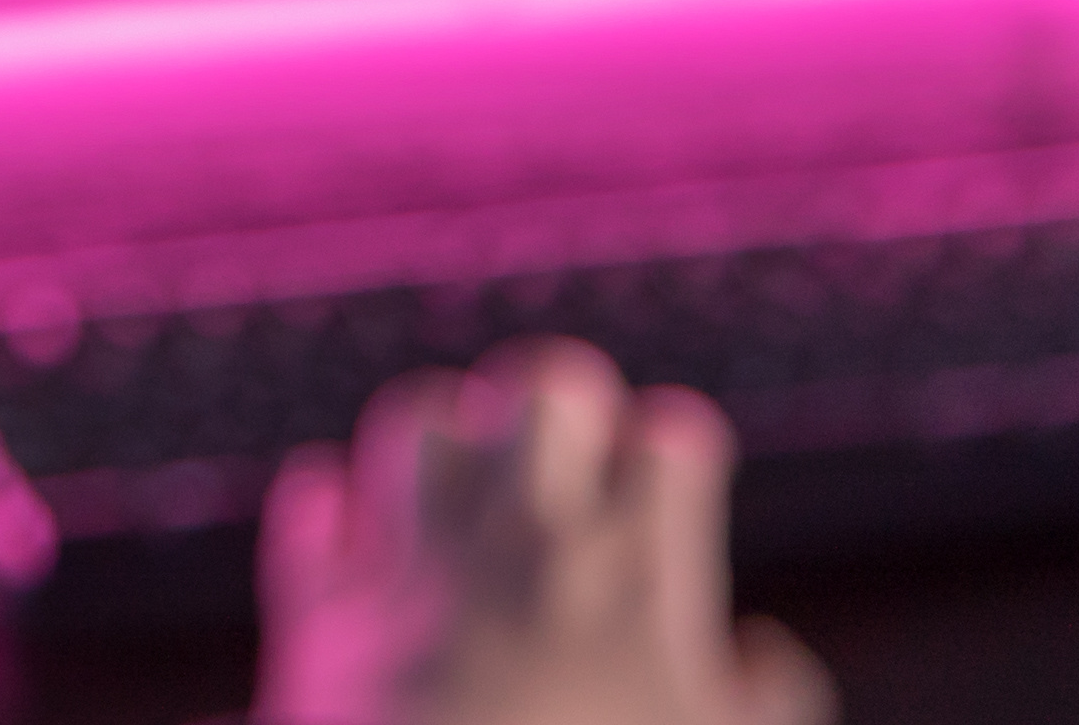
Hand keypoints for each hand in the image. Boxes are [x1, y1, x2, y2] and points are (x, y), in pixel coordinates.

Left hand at [255, 335, 837, 724]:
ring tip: (461, 505)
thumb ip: (766, 706)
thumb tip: (755, 653)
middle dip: (563, 417)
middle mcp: (527, 540)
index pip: (675, 437)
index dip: (675, 468)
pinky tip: (362, 549)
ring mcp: (418, 565)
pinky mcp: (321, 612)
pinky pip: (312, 503)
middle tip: (565, 483)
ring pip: (419, 418)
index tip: (665, 515)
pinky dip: (333, 515)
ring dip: (442, 449)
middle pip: (548, 386)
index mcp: (638, 574)